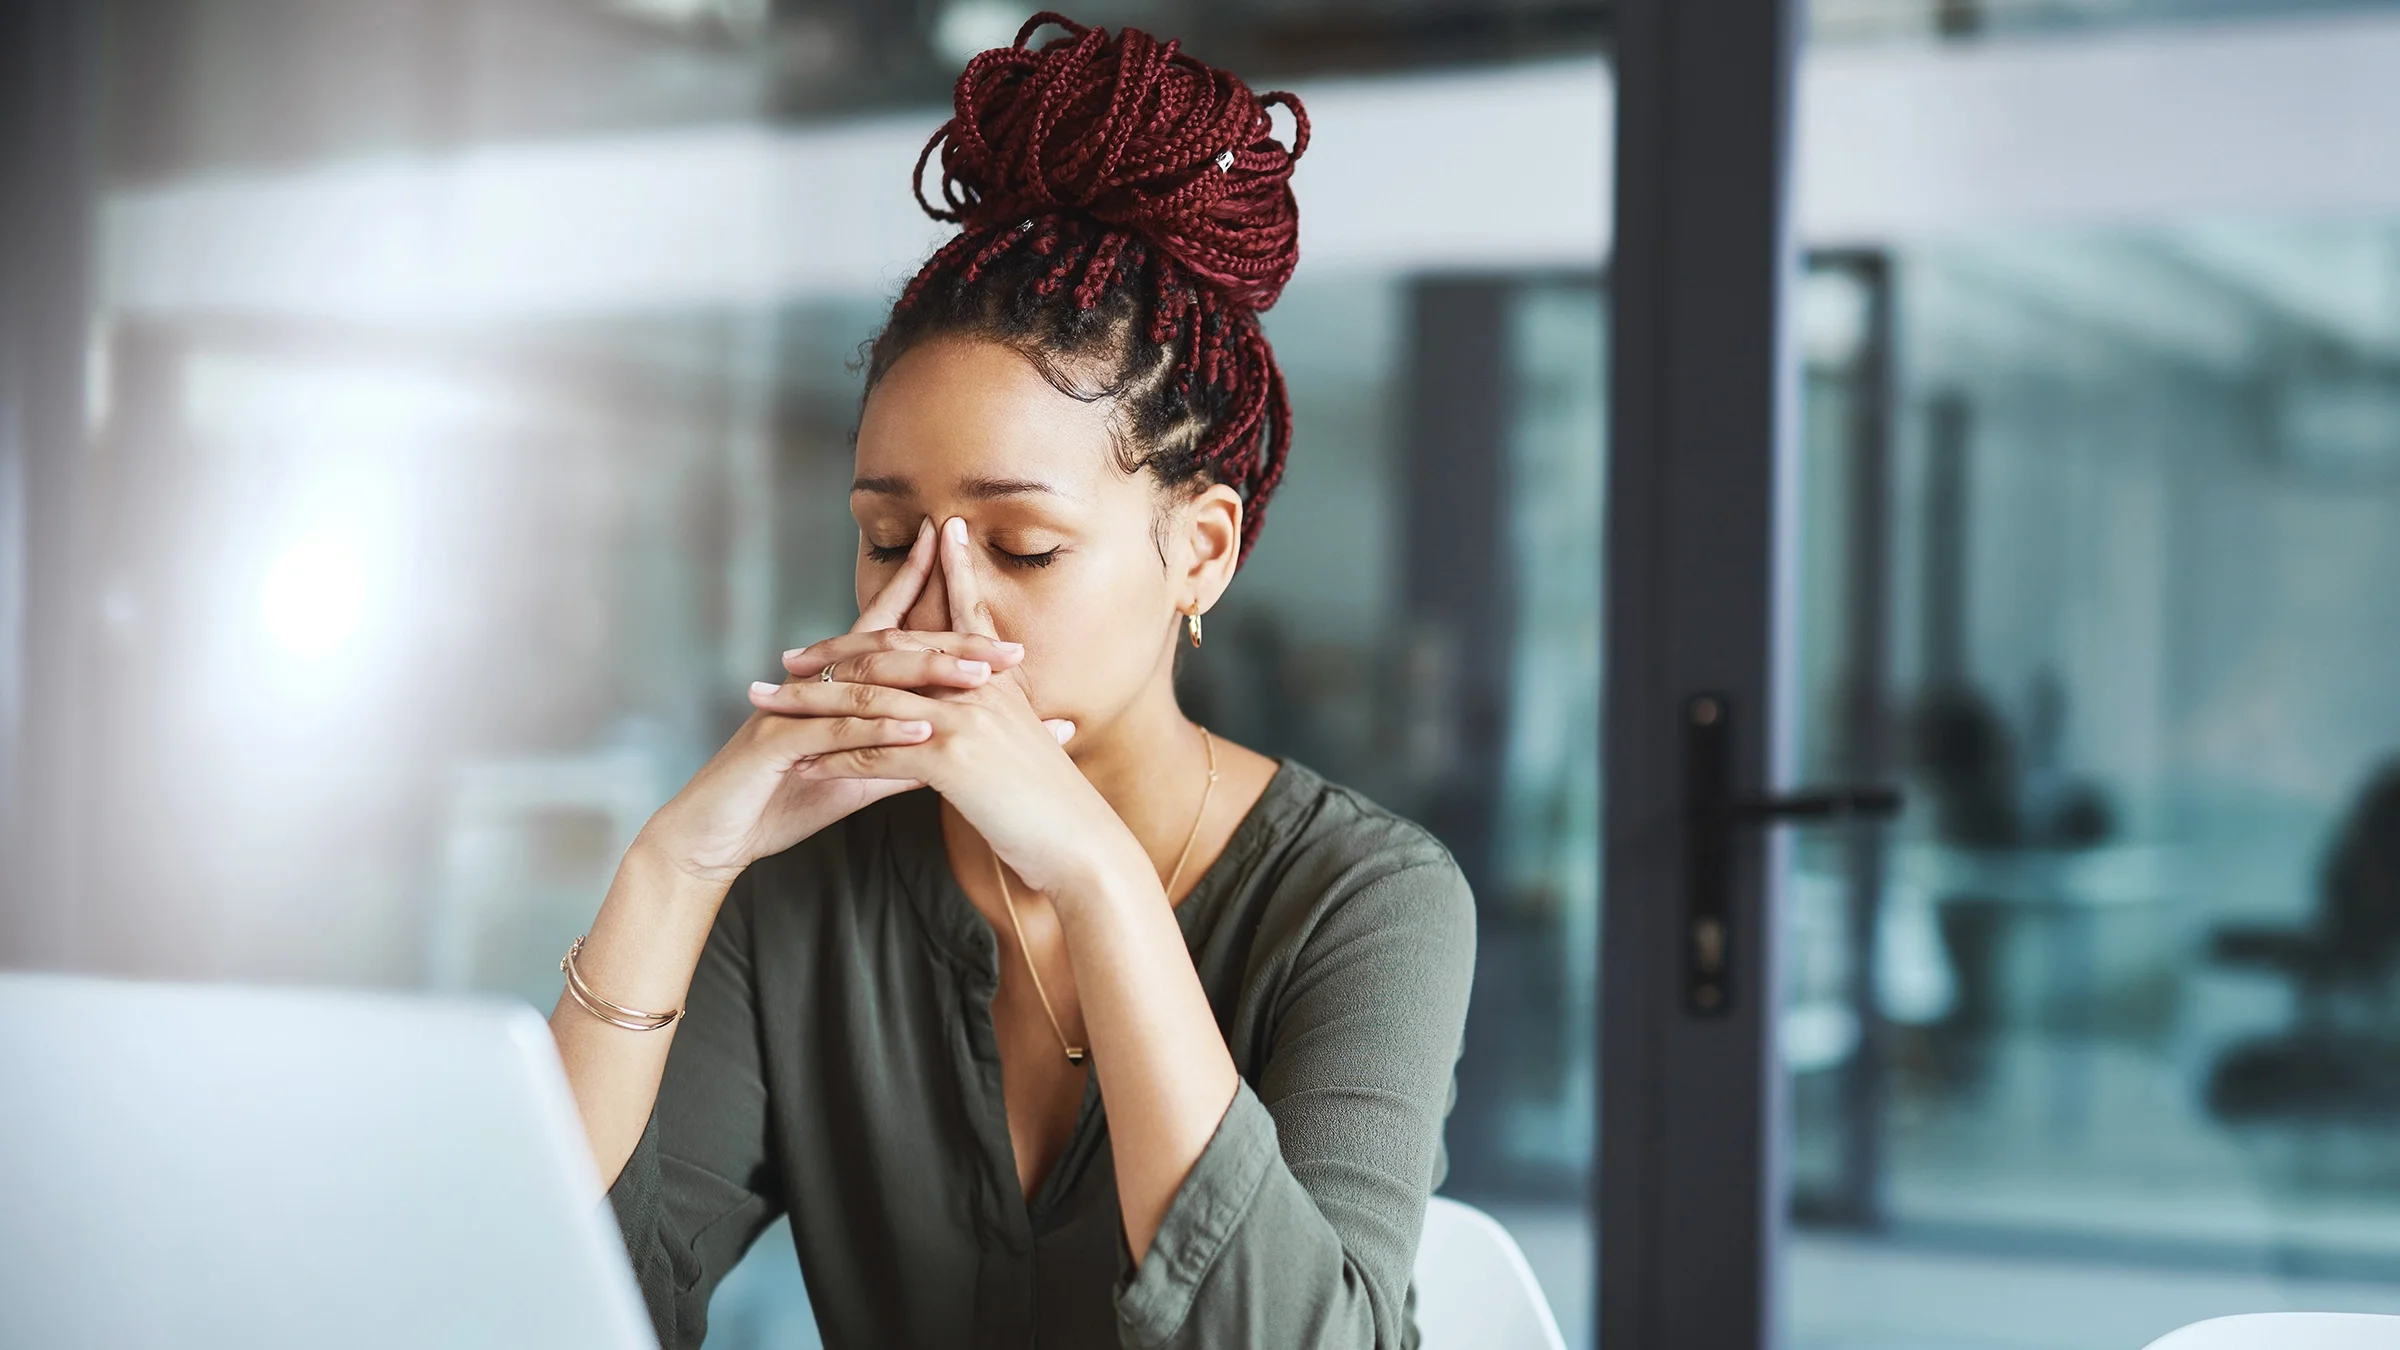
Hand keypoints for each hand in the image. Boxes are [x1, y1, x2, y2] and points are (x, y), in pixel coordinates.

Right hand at [640, 518, 1032, 885]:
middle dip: (950, 642)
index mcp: (833, 685)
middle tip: (1009, 650)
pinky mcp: (775, 742)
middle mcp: (813, 684)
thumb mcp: (856, 775)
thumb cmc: (782, 801)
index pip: (885, 628)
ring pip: (867, 682)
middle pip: (889, 649)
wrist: (715, 838)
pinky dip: (881, 728)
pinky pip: (835, 730)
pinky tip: (922, 729)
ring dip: (926, 677)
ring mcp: (793, 708)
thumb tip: (956, 741)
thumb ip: (902, 754)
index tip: (969, 562)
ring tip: (979, 677)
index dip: (921, 589)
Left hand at [758, 516, 1133, 896]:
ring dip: (810, 704)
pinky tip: (799, 764)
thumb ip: (1004, 719)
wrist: (1084, 848)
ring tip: (770, 705)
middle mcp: (979, 686)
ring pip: (869, 699)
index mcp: (998, 680)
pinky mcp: (951, 758)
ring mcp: (965, 718)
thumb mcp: (1029, 747)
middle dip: (833, 651)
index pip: (958, 615)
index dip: (933, 580)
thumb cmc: (1057, 808)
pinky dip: (832, 758)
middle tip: (787, 657)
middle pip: (891, 653)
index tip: (912, 548)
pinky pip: (874, 752)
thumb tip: (981, 712)